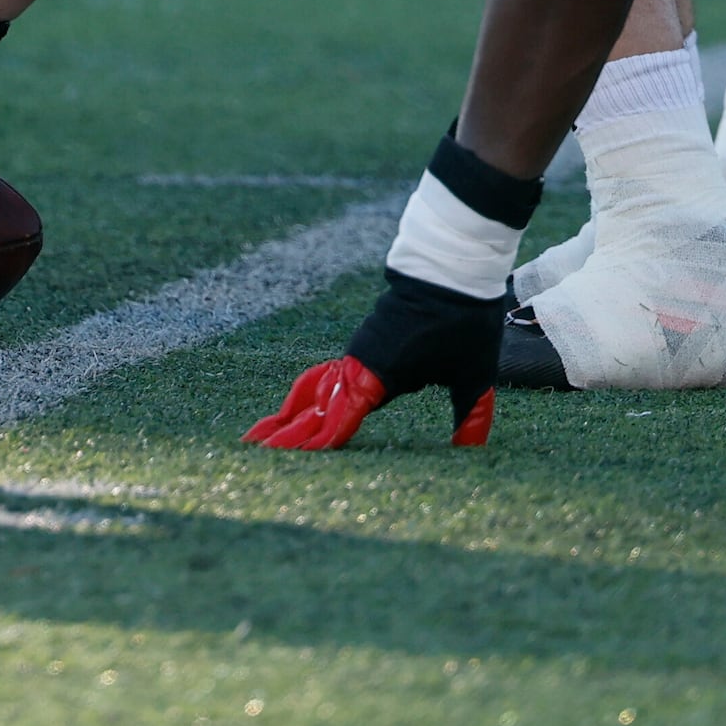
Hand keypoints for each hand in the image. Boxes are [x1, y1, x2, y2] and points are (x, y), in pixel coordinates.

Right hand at [245, 271, 503, 449]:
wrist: (448, 265)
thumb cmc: (461, 321)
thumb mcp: (472, 375)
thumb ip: (470, 416)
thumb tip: (471, 449)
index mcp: (380, 376)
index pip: (342, 418)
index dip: (318, 441)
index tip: (292, 460)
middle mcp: (360, 365)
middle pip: (314, 404)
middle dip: (285, 429)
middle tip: (254, 449)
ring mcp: (357, 353)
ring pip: (316, 388)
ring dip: (291, 411)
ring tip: (267, 434)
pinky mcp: (362, 344)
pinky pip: (327, 374)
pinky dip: (308, 394)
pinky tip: (302, 406)